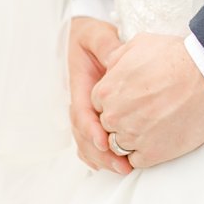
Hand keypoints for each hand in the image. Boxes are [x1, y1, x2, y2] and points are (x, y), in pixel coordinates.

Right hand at [67, 17, 131, 174]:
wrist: (80, 38)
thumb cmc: (89, 36)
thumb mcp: (97, 35)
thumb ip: (105, 45)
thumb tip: (114, 59)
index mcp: (80, 86)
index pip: (82, 113)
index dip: (93, 130)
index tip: (105, 142)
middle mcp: (79, 102)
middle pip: (84, 135)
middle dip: (102, 153)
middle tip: (122, 165)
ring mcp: (83, 110)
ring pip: (86, 142)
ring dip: (102, 158)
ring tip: (123, 169)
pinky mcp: (91, 114)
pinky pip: (90, 139)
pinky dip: (98, 155)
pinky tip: (113, 164)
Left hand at [90, 33, 203, 168]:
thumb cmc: (178, 56)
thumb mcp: (140, 43)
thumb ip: (116, 57)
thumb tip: (109, 67)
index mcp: (107, 91)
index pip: (99, 105)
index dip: (118, 101)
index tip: (135, 97)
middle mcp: (114, 116)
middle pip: (108, 126)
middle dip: (124, 118)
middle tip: (148, 109)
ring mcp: (132, 137)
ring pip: (119, 146)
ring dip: (134, 137)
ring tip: (156, 123)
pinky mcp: (151, 154)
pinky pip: (136, 161)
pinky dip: (146, 151)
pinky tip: (161, 136)